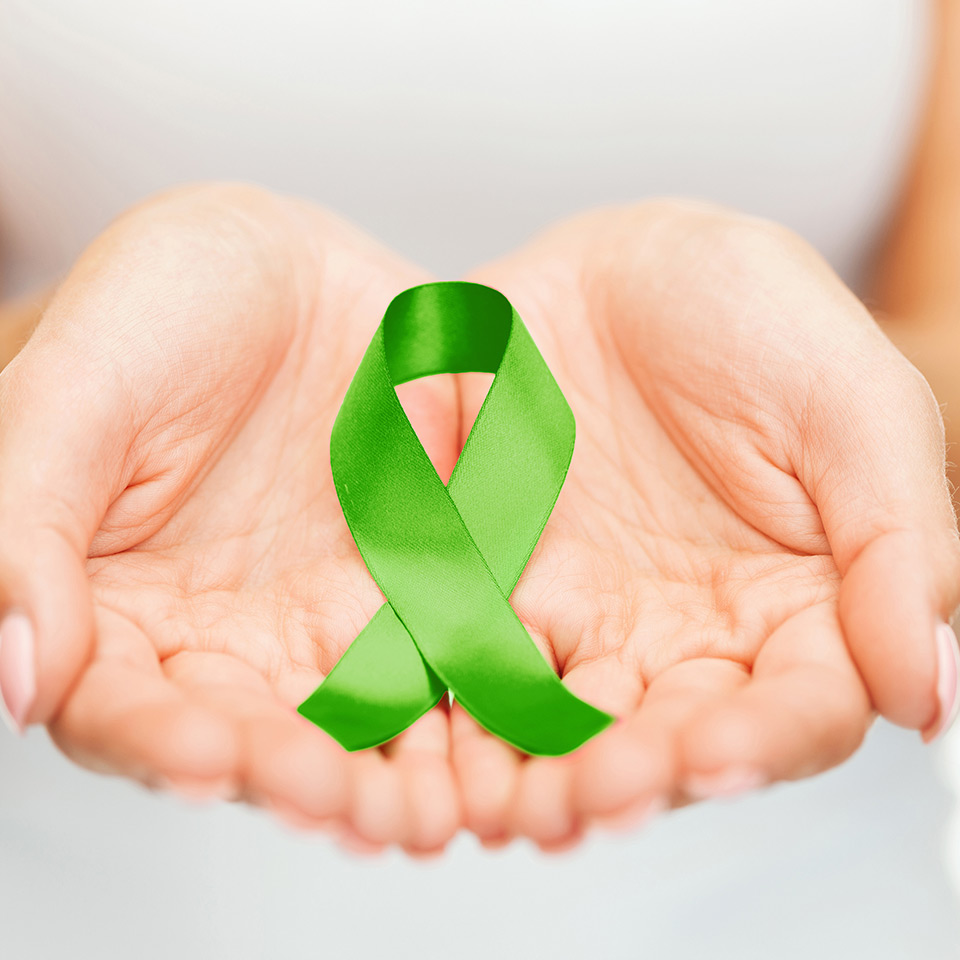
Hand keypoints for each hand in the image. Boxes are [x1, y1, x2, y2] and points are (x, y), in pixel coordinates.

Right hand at [0, 184, 462, 854]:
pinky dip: (470, 697)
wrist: (295, 262)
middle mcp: (223, 634)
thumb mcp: (83, 384)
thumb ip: (27, 520)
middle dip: (292, 776)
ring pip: (357, 722)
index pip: (120, 706)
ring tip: (423, 803)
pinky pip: (448, 655)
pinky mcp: (416, 589)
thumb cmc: (166, 302)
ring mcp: (326, 618)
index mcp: (115, 605)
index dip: (157, 740)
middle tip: (333, 799)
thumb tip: (17, 677)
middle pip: (251, 738)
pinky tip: (497, 719)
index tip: (209, 756)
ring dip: (390, 771)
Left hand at [451, 201, 959, 848]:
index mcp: (799, 603)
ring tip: (524, 798)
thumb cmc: (747, 314)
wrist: (612, 269)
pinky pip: (477, 663)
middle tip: (600, 791)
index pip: (800, 708)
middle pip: (673, 739)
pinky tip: (450, 748)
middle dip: (638, 776)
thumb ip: (898, 539)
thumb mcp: (848, 402)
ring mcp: (589, 619)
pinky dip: (463, 711)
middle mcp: (692, 634)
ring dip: (544, 772)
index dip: (765, 742)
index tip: (720, 754)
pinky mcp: (498, 590)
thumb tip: (925, 691)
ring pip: (570, 725)